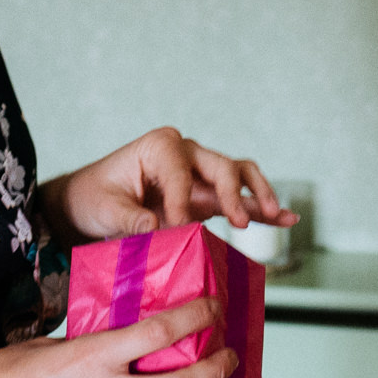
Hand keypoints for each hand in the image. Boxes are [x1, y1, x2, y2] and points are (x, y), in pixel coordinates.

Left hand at [42, 127, 299, 244]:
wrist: (90, 203)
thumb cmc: (95, 198)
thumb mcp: (105, 209)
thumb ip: (130, 219)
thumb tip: (157, 228)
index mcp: (160, 147)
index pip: (180, 175)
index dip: (181, 205)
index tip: (178, 231)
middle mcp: (186, 152)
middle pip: (222, 167)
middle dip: (233, 193)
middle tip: (239, 222)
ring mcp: (200, 174)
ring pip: (239, 176)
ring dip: (257, 195)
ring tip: (274, 216)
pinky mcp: (207, 196)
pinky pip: (240, 198)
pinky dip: (261, 207)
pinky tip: (286, 219)